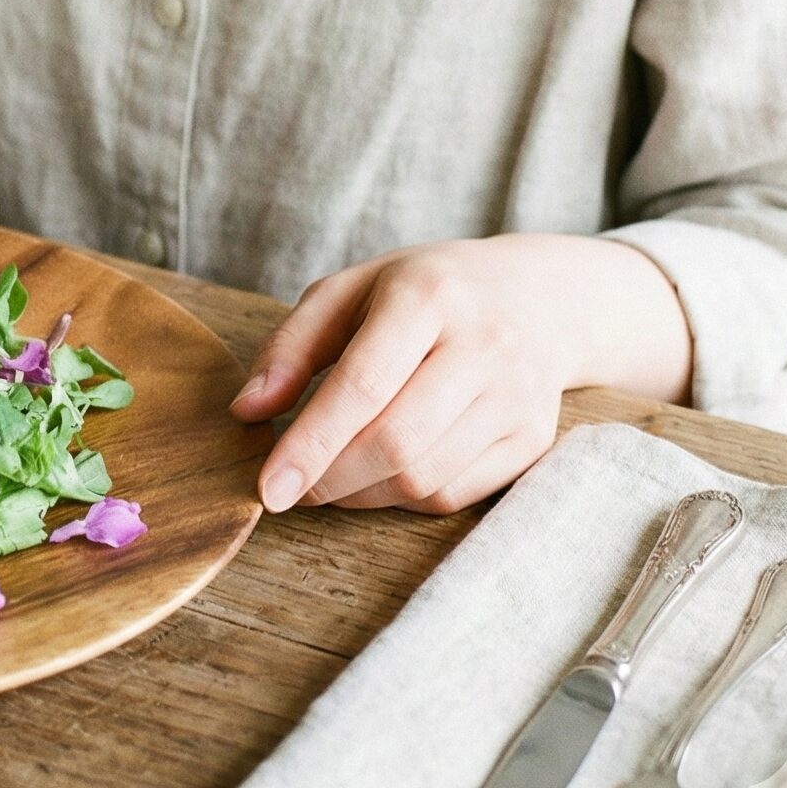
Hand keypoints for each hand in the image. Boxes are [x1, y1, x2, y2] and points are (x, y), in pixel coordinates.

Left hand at [226, 234, 694, 515]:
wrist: (540, 298)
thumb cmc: (425, 291)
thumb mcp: (351, 289)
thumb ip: (292, 346)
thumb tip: (247, 411)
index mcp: (426, 296)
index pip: (363, 384)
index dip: (311, 444)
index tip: (268, 488)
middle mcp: (481, 346)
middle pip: (396, 442)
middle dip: (330, 479)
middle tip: (291, 487)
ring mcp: (514, 397)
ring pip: (424, 477)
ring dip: (361, 495)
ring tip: (330, 477)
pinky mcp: (531, 439)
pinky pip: (454, 493)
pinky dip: (402, 498)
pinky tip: (380, 475)